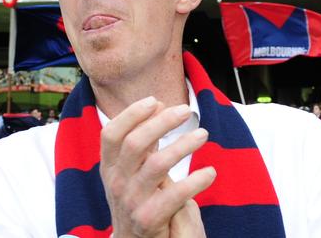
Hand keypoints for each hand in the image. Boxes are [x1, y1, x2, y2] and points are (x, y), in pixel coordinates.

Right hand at [100, 97, 215, 237]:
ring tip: (203, 135)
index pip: (111, 134)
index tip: (155, 101)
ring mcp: (131, 201)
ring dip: (183, 146)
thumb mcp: (132, 170)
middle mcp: (116, 182)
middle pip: (135, 143)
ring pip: (156, 165)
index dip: (131, 115)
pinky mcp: (149, 220)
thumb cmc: (138, 199)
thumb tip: (158, 106)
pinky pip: (174, 195)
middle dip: (162, 123)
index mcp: (110, 166)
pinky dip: (196, 181)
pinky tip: (210, 173)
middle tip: (186, 112)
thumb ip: (144, 141)